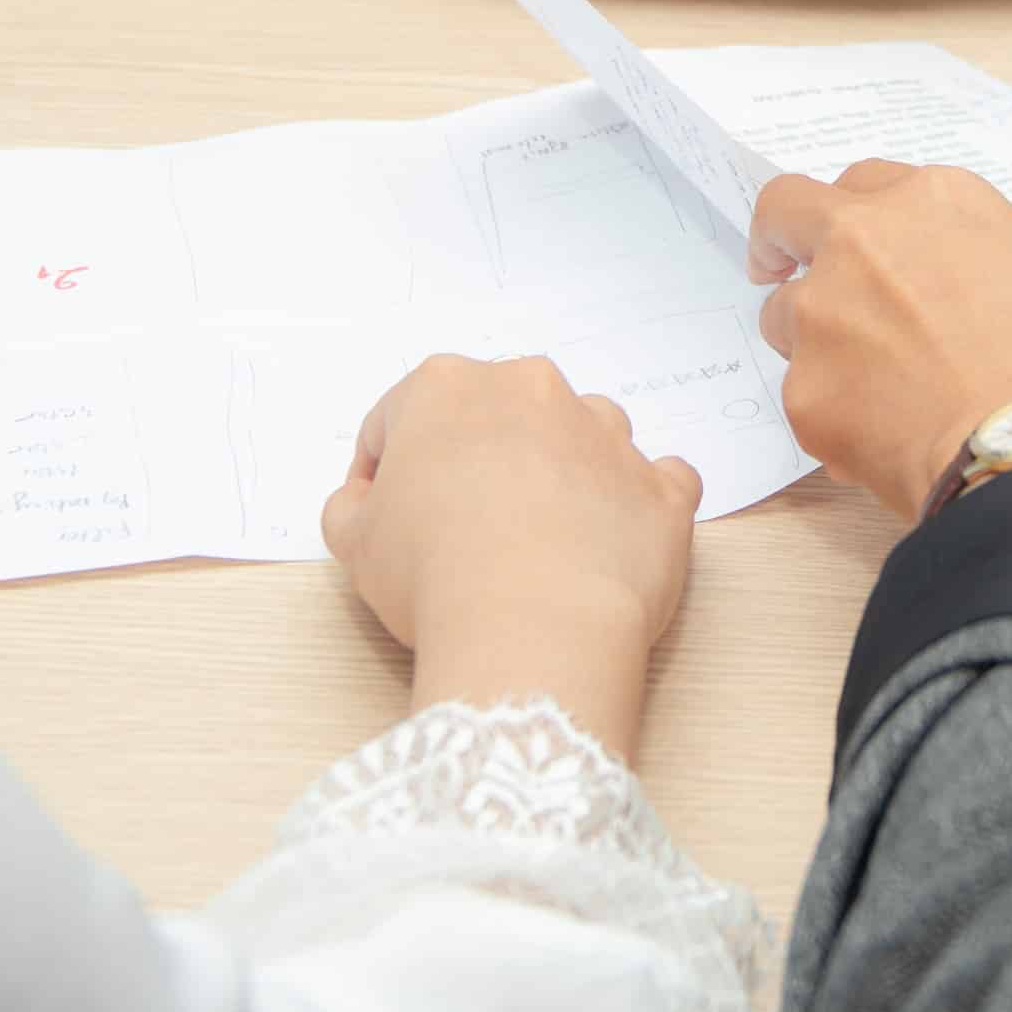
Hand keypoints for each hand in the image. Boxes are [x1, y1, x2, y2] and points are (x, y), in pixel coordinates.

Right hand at [321, 355, 701, 755]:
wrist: (533, 624)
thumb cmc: (434, 574)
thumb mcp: (352, 543)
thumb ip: (350, 507)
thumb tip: (364, 502)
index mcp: (448, 387)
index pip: (402, 418)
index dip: (386, 473)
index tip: (387, 518)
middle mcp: (533, 390)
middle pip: (497, 418)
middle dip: (479, 463)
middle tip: (460, 532)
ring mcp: (607, 435)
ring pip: (580, 437)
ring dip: (560, 475)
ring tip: (538, 544)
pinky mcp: (660, 486)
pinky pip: (657, 482)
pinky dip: (636, 506)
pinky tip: (609, 543)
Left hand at [746, 160, 1011, 518]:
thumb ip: (973, 271)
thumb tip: (959, 311)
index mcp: (937, 202)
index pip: (867, 184)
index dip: (861, 219)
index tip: (859, 246)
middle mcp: (865, 240)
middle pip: (787, 211)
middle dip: (781, 238)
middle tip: (782, 267)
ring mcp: (823, 311)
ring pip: (783, 314)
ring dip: (814, 342)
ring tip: (876, 393)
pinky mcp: (804, 389)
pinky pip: (806, 398)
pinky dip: (836, 419)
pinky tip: (892, 447)